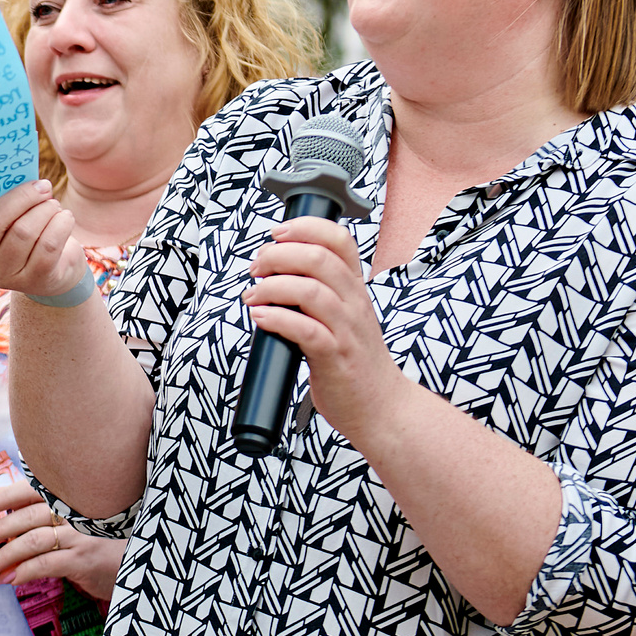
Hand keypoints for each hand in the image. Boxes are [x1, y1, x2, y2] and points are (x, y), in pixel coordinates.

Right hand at [0, 179, 87, 299]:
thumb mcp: (2, 215)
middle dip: (20, 197)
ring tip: (52, 202)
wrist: (51, 269)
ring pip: (24, 232)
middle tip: (42, 185)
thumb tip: (9, 169)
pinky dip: (60, 224)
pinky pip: (48, 245)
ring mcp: (3, 275)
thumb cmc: (19, 228)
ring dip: (44, 209)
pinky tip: (63, 216)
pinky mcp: (33, 280)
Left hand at [0, 490, 122, 604]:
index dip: (3, 497)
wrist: (139, 563)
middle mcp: (74, 512)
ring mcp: (80, 534)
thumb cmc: (102, 541)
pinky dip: (25, 571)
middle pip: (27, 515)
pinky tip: (11, 579)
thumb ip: (49, 516)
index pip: (30, 490)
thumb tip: (7, 518)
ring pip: (33, 539)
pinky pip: (47, 563)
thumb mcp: (77, 522)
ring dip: (7, 553)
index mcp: (69, 498)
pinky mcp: (84, 559)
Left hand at [241, 215, 402, 438]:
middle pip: (318, 258)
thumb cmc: (355, 361)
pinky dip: (277, 319)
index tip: (276, 234)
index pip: (340, 240)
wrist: (382, 407)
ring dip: (271, 288)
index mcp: (356, 289)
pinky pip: (305, 330)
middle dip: (277, 256)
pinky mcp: (336, 358)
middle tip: (257, 269)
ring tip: (253, 297)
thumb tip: (275, 271)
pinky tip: (261, 318)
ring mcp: (347, 330)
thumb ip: (320, 292)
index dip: (305, 228)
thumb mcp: (345, 317)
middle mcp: (354, 304)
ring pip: (310, 290)